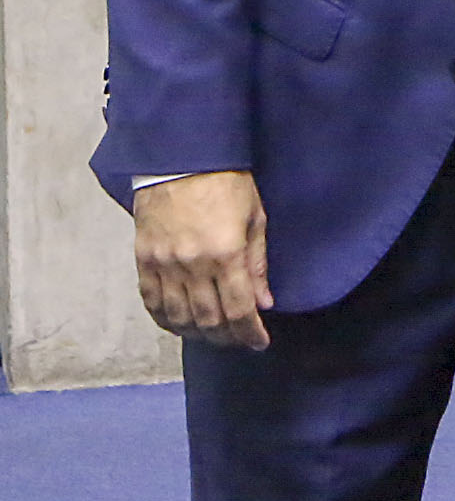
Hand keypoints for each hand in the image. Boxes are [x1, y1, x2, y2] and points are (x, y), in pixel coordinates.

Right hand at [132, 170, 272, 347]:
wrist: (181, 158)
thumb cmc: (226, 183)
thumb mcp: (255, 219)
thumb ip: (257, 265)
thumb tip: (264, 303)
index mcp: (226, 254)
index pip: (239, 310)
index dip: (250, 333)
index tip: (259, 342)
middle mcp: (192, 265)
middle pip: (208, 320)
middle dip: (227, 337)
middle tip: (239, 340)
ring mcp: (164, 263)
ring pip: (178, 316)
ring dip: (197, 333)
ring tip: (213, 335)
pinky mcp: (143, 258)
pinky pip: (151, 300)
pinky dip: (164, 319)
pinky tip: (178, 324)